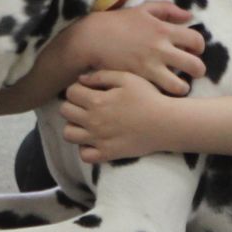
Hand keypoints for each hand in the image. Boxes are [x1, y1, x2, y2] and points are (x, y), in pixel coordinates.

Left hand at [60, 70, 175, 162]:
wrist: (166, 123)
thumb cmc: (149, 97)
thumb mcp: (127, 78)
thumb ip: (102, 76)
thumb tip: (81, 79)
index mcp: (97, 101)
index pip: (70, 92)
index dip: (77, 89)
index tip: (87, 90)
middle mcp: (93, 121)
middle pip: (65, 111)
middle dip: (72, 105)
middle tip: (86, 105)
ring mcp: (99, 139)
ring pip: (68, 134)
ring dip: (74, 126)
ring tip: (87, 122)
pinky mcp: (108, 154)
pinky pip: (84, 155)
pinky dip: (85, 148)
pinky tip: (94, 140)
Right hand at [72, 3, 205, 95]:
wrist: (92, 39)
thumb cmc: (118, 22)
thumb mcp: (143, 9)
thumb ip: (168, 9)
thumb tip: (189, 17)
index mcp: (164, 30)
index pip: (197, 41)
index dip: (199, 48)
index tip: (193, 51)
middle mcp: (160, 49)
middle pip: (196, 66)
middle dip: (198, 71)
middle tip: (192, 71)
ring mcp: (150, 67)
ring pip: (180, 86)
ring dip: (182, 87)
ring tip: (178, 85)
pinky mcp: (138, 80)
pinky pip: (160, 93)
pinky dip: (163, 93)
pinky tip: (159, 89)